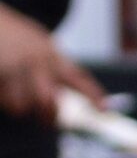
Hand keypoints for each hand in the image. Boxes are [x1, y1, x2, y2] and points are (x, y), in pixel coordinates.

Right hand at [0, 3, 102, 119]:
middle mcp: (37, 63)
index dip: (93, 95)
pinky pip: (2, 99)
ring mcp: (15, 68)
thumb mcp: (44, 44)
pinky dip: (4, 99)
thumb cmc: (19, 35)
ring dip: (21, 107)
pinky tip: (4, 88)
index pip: (78, 78)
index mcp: (52, 56)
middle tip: (50, 121)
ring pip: (21, 105)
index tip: (104, 111)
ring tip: (18, 98)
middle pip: (47, 101)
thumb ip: (57, 66)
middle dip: (50, 116)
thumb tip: (69, 97)